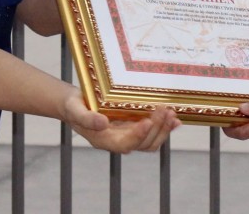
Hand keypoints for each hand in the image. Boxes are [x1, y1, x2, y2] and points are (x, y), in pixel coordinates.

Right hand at [62, 90, 179, 152]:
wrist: (75, 104)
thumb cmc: (73, 107)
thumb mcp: (75, 110)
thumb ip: (86, 118)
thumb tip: (102, 123)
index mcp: (104, 140)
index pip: (124, 144)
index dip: (137, 136)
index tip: (147, 122)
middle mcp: (118, 140)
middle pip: (143, 144)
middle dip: (156, 129)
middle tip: (165, 111)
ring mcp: (128, 134)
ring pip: (151, 141)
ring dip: (164, 130)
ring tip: (172, 115)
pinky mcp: (134, 127)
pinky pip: (153, 133)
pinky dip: (165, 127)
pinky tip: (175, 119)